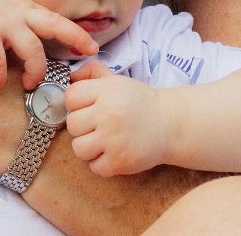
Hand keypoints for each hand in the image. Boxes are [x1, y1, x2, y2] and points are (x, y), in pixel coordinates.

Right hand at [0, 0, 97, 92]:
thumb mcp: (1, 2)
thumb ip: (18, 16)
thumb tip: (32, 35)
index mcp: (23, 7)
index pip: (56, 19)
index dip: (77, 33)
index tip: (92, 47)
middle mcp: (18, 13)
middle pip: (54, 27)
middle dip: (74, 41)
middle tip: (84, 61)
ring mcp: (2, 24)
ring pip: (32, 50)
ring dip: (36, 71)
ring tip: (31, 84)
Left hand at [64, 60, 170, 175]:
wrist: (169, 125)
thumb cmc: (138, 102)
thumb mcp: (117, 81)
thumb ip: (93, 73)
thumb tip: (70, 76)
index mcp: (107, 91)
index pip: (71, 97)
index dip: (76, 104)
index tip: (89, 107)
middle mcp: (109, 114)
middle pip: (72, 124)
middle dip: (82, 126)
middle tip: (98, 125)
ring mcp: (114, 139)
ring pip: (78, 148)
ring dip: (89, 147)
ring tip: (104, 140)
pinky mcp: (119, 161)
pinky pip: (94, 166)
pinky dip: (102, 163)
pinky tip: (113, 152)